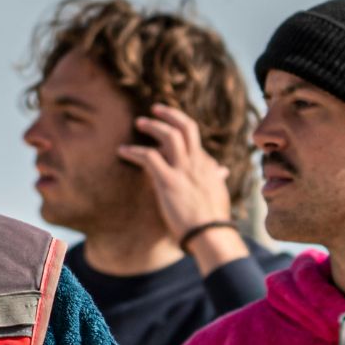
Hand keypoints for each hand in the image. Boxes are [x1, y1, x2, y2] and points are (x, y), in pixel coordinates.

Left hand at [118, 104, 246, 271]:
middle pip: (186, 127)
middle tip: (155, 109)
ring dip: (152, 126)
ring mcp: (184, 171)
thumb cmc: (212, 220)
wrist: (211, 235)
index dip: (178, 133)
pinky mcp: (169, 182)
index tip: (164, 134)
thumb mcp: (217, 193)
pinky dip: (134, 151)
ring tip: (138, 122)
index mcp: (207, 166)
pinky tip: (122, 151)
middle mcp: (197, 163)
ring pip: (169, 135)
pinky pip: (149, 157)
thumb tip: (222, 170)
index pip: (193, 141)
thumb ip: (216, 179)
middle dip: (170, 114)